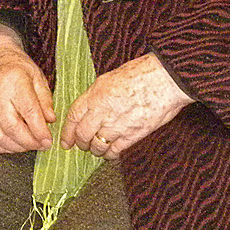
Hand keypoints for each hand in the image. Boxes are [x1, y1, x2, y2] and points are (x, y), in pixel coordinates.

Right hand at [0, 23, 53, 153]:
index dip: (40, 131)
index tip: (48, 141)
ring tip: (28, 144)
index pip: (29, 113)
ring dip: (16, 147)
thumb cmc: (15, 66)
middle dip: (30, 142)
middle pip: (13, 128)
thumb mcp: (37, 76)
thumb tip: (50, 120)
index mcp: (14, 82)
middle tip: (41, 144)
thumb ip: (45, 99)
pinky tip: (10, 144)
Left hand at [60, 53, 191, 159]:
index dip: (67, 131)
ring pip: (97, 145)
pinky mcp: (133, 135)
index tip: (65, 141)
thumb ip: (97, 95)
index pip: (73, 116)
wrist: (164, 80)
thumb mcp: (109, 79)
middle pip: (83, 134)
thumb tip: (90, 108)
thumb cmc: (140, 74)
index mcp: (95, 95)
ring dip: (94, 150)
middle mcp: (102, 111)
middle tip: (81, 146)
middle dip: (80, 143)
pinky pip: (115, 150)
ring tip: (96, 149)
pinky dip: (110, 154)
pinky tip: (110, 153)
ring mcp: (117, 125)